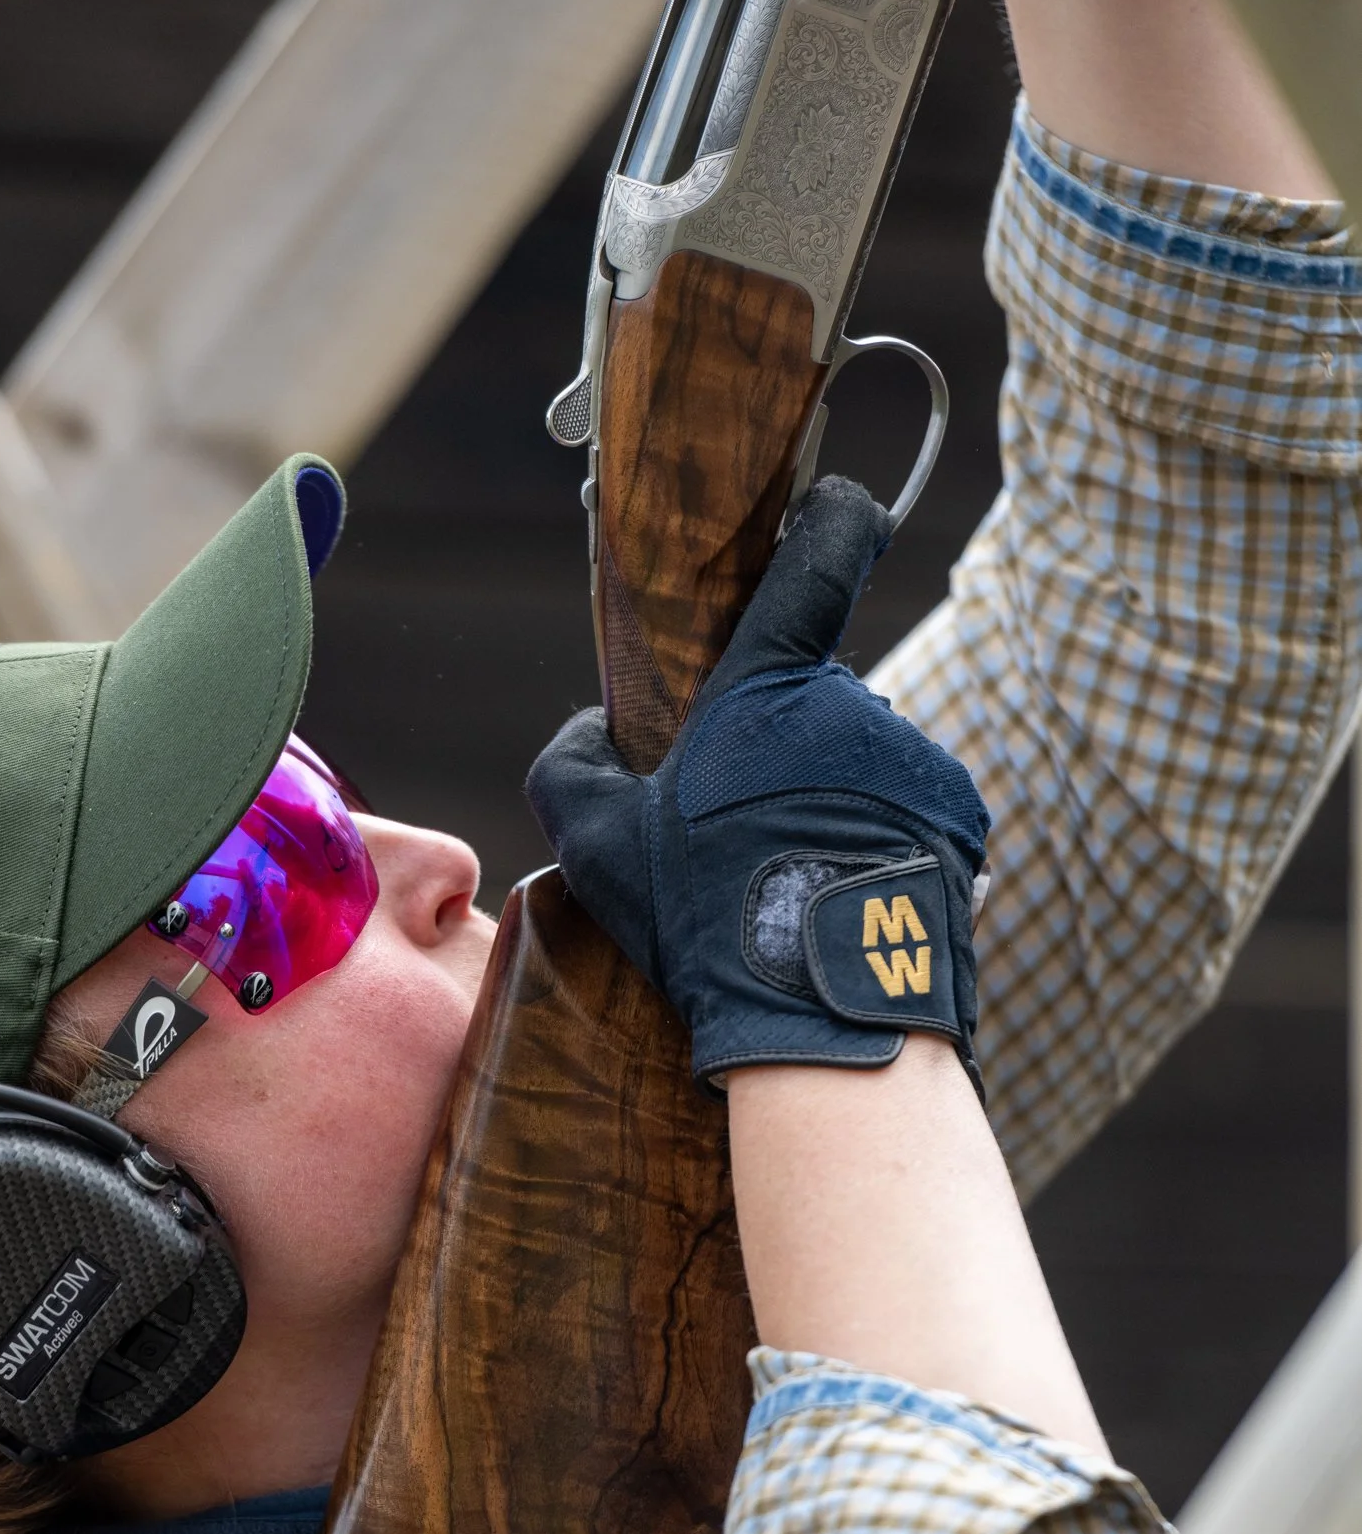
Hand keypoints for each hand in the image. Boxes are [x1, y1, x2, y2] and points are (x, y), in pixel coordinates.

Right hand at [526, 476, 990, 1092]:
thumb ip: (572, 765)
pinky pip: (910, 809)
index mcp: (769, 685)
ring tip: (790, 886)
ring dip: (830, 802)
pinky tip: (841, 901)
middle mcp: (855, 704)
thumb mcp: (596, 847)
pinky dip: (879, 843)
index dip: (828, 517)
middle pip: (813, 698)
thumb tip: (590, 729)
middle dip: (779, 747)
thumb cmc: (704, 925)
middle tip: (741, 830)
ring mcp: (917, 761)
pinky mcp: (961, 817)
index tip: (832, 508)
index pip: (820, 554)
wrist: (825, 1026)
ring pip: (861, 761)